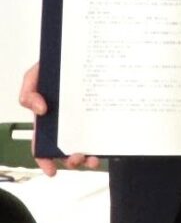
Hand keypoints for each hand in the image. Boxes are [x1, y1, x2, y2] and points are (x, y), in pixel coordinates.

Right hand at [17, 62, 97, 176]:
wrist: (79, 51)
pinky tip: (109, 145)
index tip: (52, 171)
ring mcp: (86, 119)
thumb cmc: (54, 65)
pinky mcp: (102, 112)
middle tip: (78, 158)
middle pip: (66, 149)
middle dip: (71, 160)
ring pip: (86, 144)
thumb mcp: (34, 76)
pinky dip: (106, 142)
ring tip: (94, 157)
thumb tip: (40, 110)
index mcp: (48, 119)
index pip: (42, 145)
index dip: (45, 160)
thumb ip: (28, 94)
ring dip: (89, 157)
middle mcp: (67, 122)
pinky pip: (104, 131)